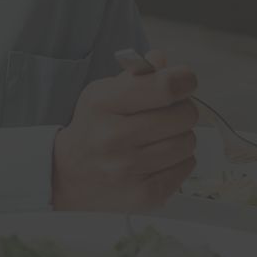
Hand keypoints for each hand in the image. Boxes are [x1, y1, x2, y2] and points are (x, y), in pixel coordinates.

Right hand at [51, 48, 200, 210]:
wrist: (67, 176)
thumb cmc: (93, 129)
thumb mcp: (103, 95)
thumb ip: (136, 76)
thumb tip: (163, 61)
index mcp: (102, 104)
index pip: (164, 86)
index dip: (184, 80)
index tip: (184, 80)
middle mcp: (113, 137)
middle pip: (184, 115)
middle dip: (182, 110)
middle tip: (167, 114)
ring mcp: (128, 169)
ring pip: (188, 142)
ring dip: (180, 137)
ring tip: (159, 139)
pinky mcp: (145, 194)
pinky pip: (187, 166)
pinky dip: (179, 160)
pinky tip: (158, 158)